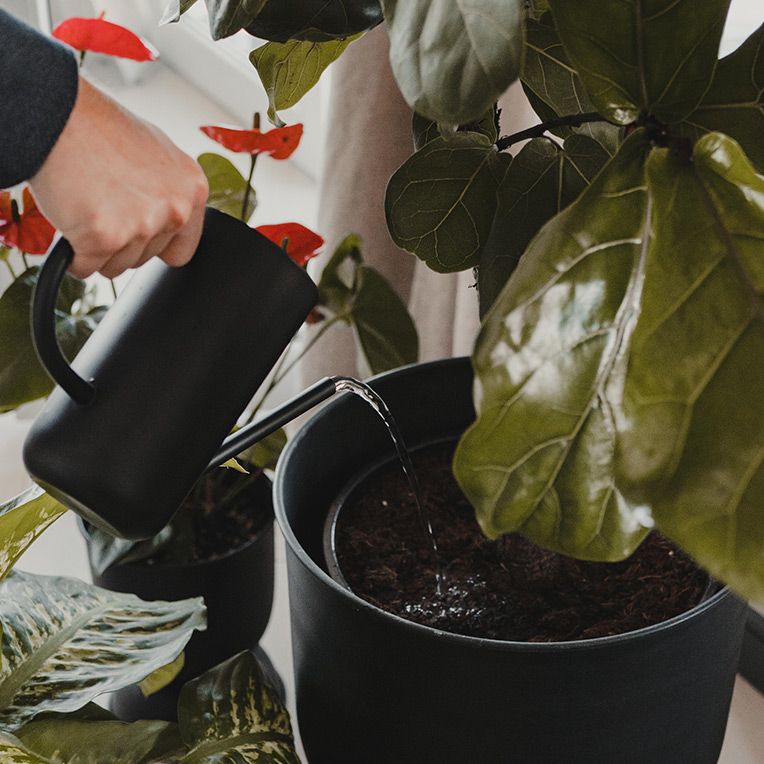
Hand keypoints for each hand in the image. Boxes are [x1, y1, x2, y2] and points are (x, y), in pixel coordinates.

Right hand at [29, 78, 207, 278]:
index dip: (154, 245)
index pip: (182, 249)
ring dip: (97, 248)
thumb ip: (168, 192)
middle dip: (120, 242)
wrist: (59, 115)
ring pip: (117, 266)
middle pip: (145, 259)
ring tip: (87, 207)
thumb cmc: (99, 129)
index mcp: (191, 190)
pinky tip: (71, 222)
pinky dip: (74, 255)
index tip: (138, 234)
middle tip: (101, 205)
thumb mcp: (155, 154)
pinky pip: (87, 267)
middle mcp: (174, 210)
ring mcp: (142, 226)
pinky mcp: (106, 237)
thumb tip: (169, 218)